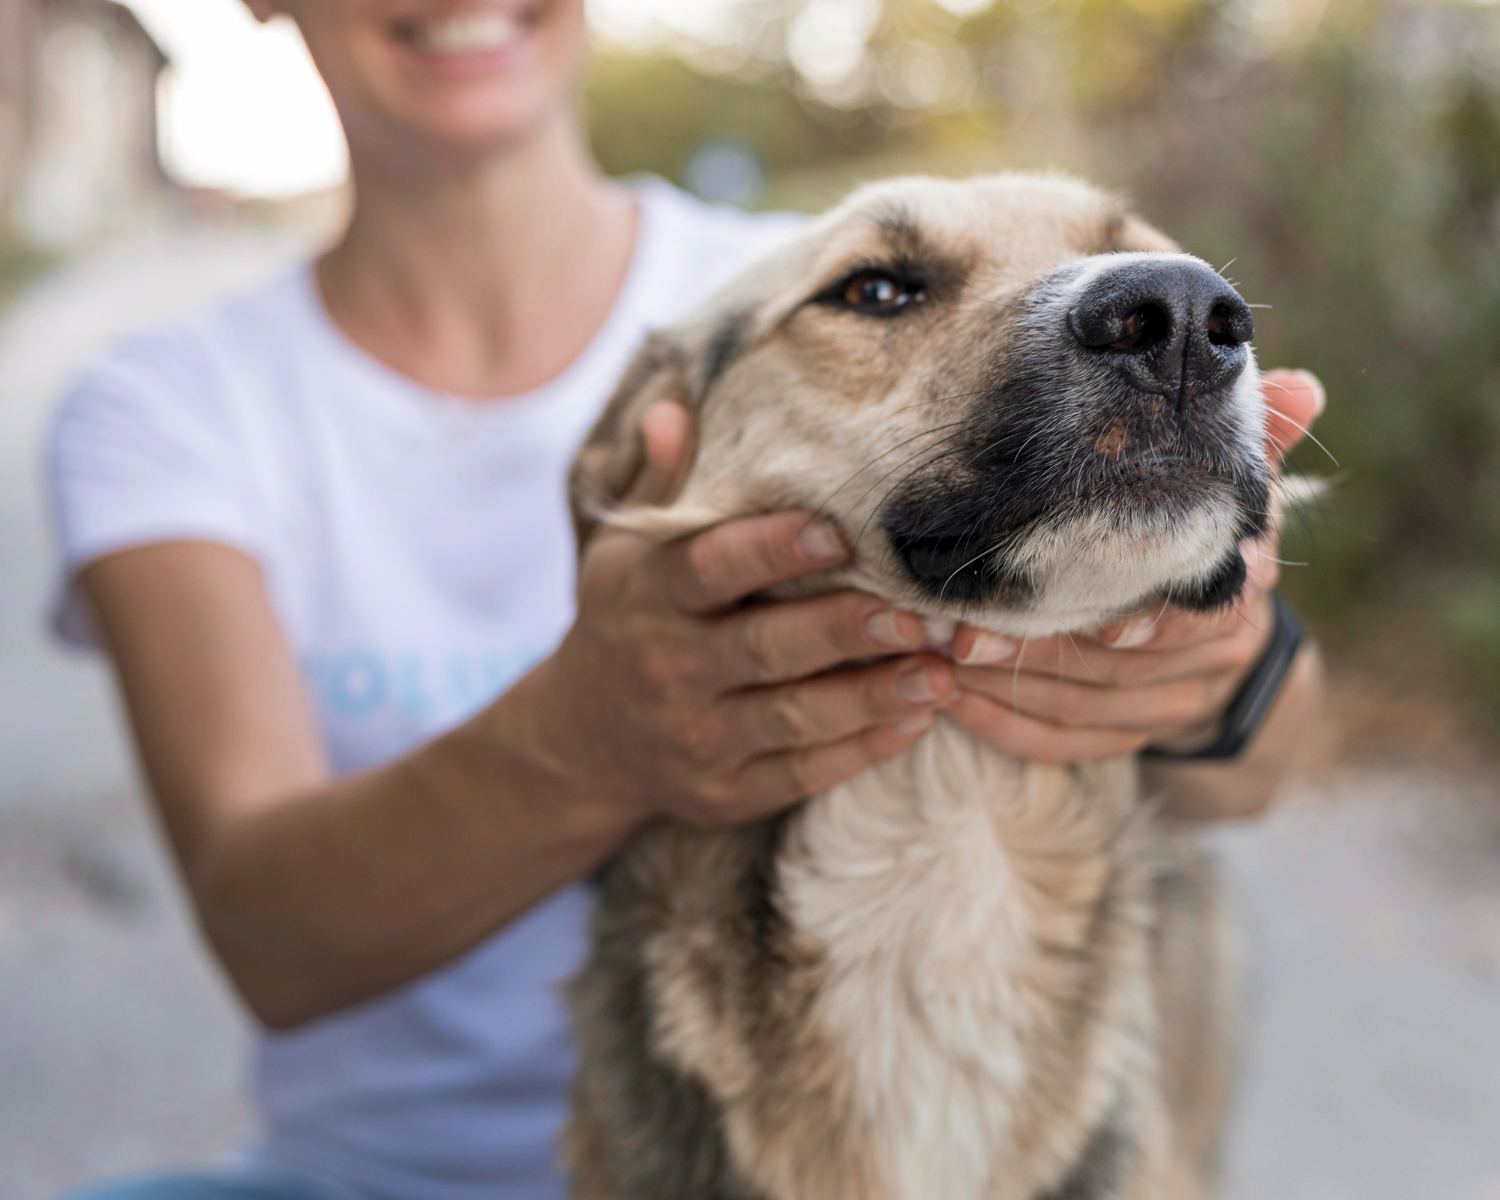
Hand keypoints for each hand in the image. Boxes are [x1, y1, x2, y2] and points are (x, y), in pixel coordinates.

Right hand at [515, 402, 954, 826]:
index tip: (840, 532)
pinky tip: (917, 718)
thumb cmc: (627, 620)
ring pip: (795, 719)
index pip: (710, 568)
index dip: (772, 549)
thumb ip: (661, 485)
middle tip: (916, 612)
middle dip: (844, 630)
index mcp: (647, 597)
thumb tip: (673, 408)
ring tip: (941, 671)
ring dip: (872, 697)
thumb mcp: (624, 552)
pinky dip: (862, 749)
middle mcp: (668, 669)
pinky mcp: (726, 792)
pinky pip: (802, 773)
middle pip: (765, 648)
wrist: (581, 742)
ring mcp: (697, 739)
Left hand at [945, 368, 1324, 763]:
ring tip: (936, 658)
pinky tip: (953, 703)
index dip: (1139, 620)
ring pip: (1082, 711)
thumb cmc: (1207, 532)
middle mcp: (1213, 655)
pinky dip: (1006, 728)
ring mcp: (1172, 705)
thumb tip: (1305, 388)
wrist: (1227, 637)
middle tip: (960, 633)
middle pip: (1117, 668)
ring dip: (1005, 688)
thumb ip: (1256, 439)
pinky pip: (1063, 745)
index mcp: (1237, 588)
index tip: (1084, 622)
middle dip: (1035, 650)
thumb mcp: (1233, 483)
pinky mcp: (1129, 739)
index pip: (1191, 615)